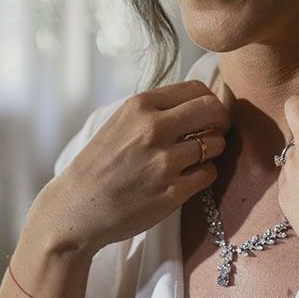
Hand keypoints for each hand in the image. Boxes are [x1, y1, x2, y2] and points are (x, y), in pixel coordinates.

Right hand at [29, 80, 230, 258]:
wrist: (77, 207)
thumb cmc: (100, 163)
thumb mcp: (121, 121)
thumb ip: (157, 109)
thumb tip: (201, 100)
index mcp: (140, 105)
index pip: (197, 89)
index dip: (210, 101)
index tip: (208, 113)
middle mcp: (153, 129)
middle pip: (214, 110)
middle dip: (222, 120)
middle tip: (216, 131)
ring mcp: (164, 161)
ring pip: (216, 143)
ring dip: (213, 149)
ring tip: (197, 157)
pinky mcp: (172, 192)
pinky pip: (208, 174)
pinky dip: (204, 174)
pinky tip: (187, 177)